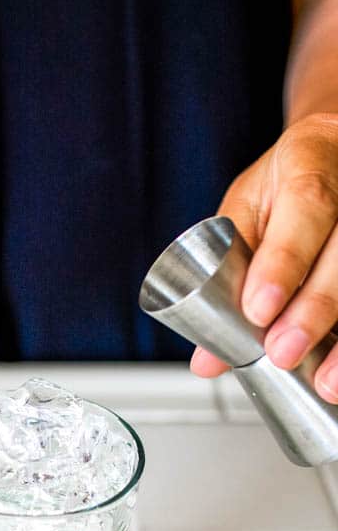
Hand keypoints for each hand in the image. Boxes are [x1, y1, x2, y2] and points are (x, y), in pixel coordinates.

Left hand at [190, 112, 337, 403]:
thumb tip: (206, 360)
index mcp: (310, 160)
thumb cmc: (287, 183)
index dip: (283, 261)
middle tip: (283, 353)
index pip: (306, 207)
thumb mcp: (247, 213)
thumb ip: (225, 278)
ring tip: (325, 380)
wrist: (335, 150)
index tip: (258, 309)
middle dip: (314, 309)